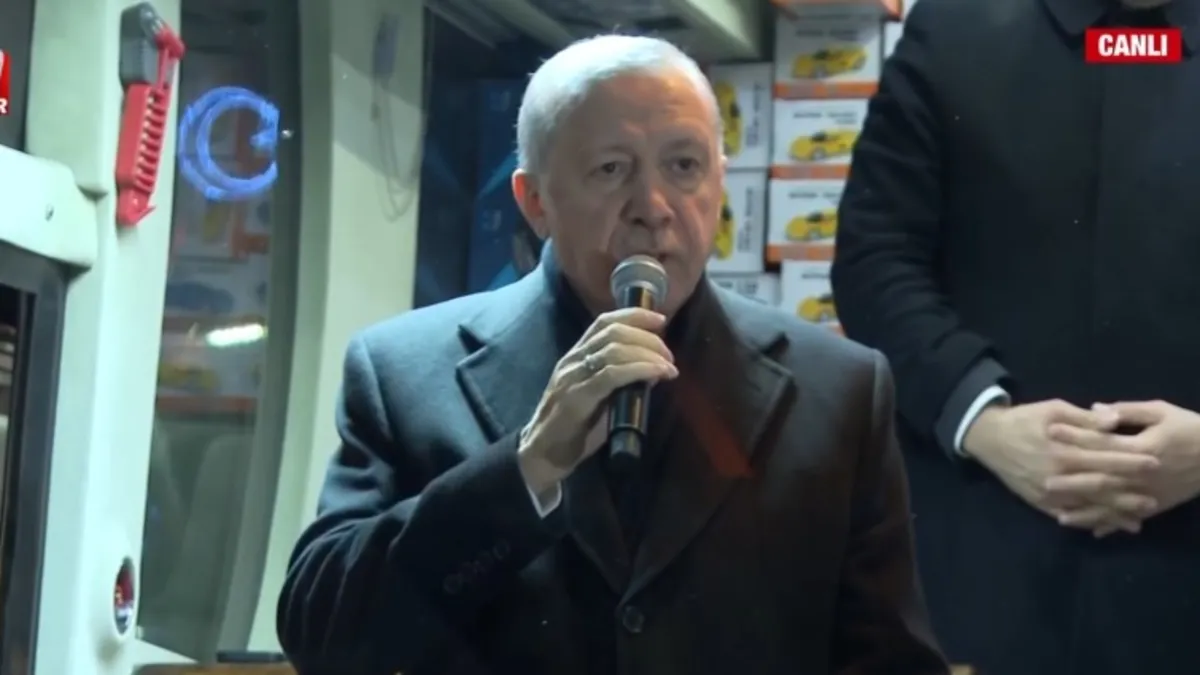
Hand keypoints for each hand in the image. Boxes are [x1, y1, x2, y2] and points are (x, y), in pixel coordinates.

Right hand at [517, 308, 678, 496]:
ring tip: (667, 366)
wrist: (543, 454)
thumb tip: (652, 372)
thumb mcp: (598, 397)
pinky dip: (638, 369)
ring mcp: (572, 377)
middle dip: (647, 337)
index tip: (660, 319)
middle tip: (668, 354)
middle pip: (613, 332)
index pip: (604, 322)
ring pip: (613, 349)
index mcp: (576, 356)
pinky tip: (655, 374)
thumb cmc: (573, 428)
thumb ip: (619, 382)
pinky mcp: (576, 398)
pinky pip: (610, 375)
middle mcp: (573, 360)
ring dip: (647, 353)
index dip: (634, 315)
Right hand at [963, 399, 1159, 532]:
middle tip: (1152, 500)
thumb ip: (1084, 418)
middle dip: (1128, 493)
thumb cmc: (1024, 420)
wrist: (988, 438)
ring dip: (1112, 514)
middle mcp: (1057, 476)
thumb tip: (1114, 422)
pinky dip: (1088, 522)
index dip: (1130, 461)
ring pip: (1086, 506)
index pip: (1104, 457)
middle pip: (1100, 486)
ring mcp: (1048, 493)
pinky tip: (1105, 525)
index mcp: (1063, 450)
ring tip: (1137, 520)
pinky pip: (1069, 516)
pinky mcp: (1039, 503)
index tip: (1154, 463)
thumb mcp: (1053, 409)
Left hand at [1049, 400, 1199, 533]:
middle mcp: (1141, 475)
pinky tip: (1093, 532)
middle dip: (1071, 481)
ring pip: (1112, 505)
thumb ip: (1127, 412)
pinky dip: (1112, 525)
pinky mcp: (1158, 505)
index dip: (1074, 436)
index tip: (1050, 431)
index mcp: (1140, 448)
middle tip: (1043, 482)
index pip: (1100, 442)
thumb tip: (1095, 410)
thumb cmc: (1191, 428)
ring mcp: (1149, 493)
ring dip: (1086, 512)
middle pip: (1100, 478)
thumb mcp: (1161, 411)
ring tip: (1059, 516)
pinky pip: (1130, 517)